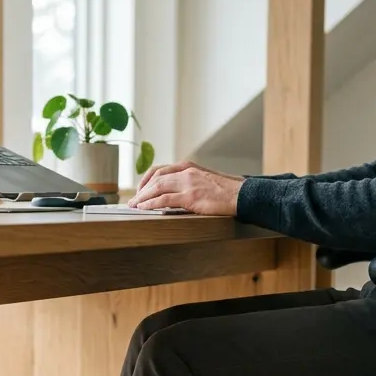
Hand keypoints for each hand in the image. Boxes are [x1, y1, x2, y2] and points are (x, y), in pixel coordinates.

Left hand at [128, 162, 243, 214]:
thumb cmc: (227, 191)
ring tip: (135, 206)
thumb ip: (190, 182)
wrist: (242, 195)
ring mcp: (188, 183)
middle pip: (156, 178)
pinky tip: (145, 209)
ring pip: (157, 187)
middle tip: (133, 201)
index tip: (140, 189)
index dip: (146, 180)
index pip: (161, 170)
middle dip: (141, 190)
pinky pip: (164, 199)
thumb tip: (176, 193)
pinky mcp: (190, 197)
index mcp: (189, 167)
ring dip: (143, 198)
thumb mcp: (205, 180)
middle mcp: (186, 172)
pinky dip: (151, 204)